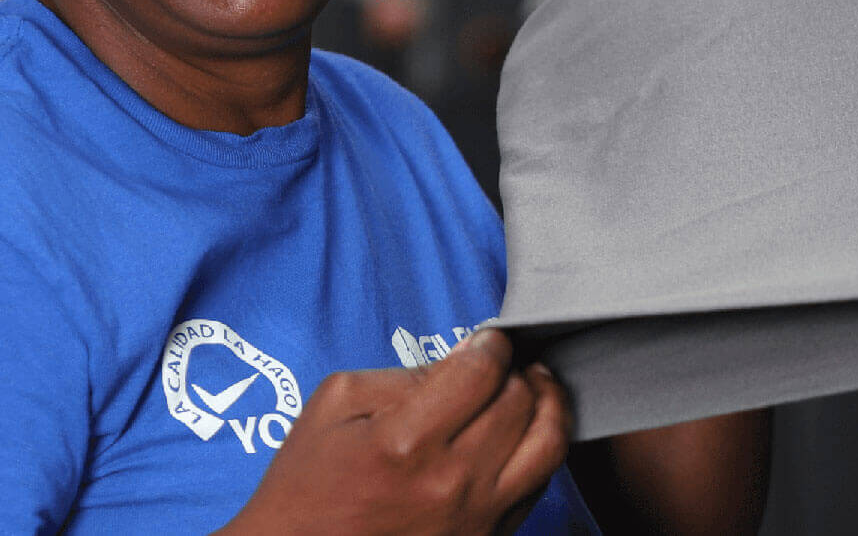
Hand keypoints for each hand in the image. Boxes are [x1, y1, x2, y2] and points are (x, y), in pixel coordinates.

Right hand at [221, 329, 569, 535]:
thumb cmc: (308, 485)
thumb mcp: (335, 406)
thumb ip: (402, 376)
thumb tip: (461, 360)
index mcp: (405, 442)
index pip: (481, 372)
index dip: (493, 344)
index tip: (490, 340)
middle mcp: (449, 482)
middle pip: (519, 402)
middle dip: (517, 370)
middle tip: (505, 361)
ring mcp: (475, 517)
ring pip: (547, 445)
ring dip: (549, 405)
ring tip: (537, 386)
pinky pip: (538, 486)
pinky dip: (541, 451)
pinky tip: (527, 434)